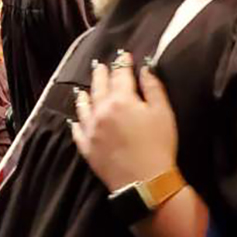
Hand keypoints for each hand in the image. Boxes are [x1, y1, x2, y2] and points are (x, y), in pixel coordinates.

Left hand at [71, 52, 177, 191]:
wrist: (145, 182)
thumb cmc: (158, 145)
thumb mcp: (163, 112)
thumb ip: (153, 87)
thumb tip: (145, 69)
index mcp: (121, 100)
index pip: (120, 75)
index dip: (123, 63)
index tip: (124, 55)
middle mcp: (101, 111)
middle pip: (99, 87)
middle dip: (101, 74)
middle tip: (101, 65)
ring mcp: (91, 130)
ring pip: (84, 107)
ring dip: (85, 95)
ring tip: (84, 89)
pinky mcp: (87, 148)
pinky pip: (77, 131)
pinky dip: (75, 122)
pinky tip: (74, 120)